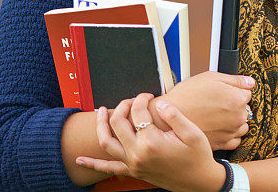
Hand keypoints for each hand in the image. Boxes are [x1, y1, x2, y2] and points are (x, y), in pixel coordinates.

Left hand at [77, 93, 227, 191]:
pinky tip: (80, 160)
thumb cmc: (197, 156)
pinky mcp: (132, 171)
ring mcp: (133, 164)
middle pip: (119, 123)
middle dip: (123, 106)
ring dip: (101, 125)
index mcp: (152, 142)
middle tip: (131, 100)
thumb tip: (159, 103)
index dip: (141, 99)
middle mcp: (138, 153)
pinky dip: (93, 163)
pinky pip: (108, 168)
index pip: (138, 112)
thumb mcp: (192, 133)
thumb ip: (174, 115)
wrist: (197, 181)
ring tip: (99, 112)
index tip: (149, 95)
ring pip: (107, 142)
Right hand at [149, 71, 253, 149]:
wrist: (169, 117)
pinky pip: (235, 140)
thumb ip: (235, 80)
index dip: (235, 91)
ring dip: (235, 121)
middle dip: (236, 106)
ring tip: (219, 116)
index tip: (224, 92)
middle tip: (219, 103)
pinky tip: (220, 128)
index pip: (247, 93)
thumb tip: (250, 82)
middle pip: (246, 109)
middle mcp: (238, 117)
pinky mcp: (222, 143)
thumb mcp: (211, 77)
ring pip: (242, 125)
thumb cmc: (187, 95)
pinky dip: (231, 135)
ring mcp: (230, 132)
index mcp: (238, 99)